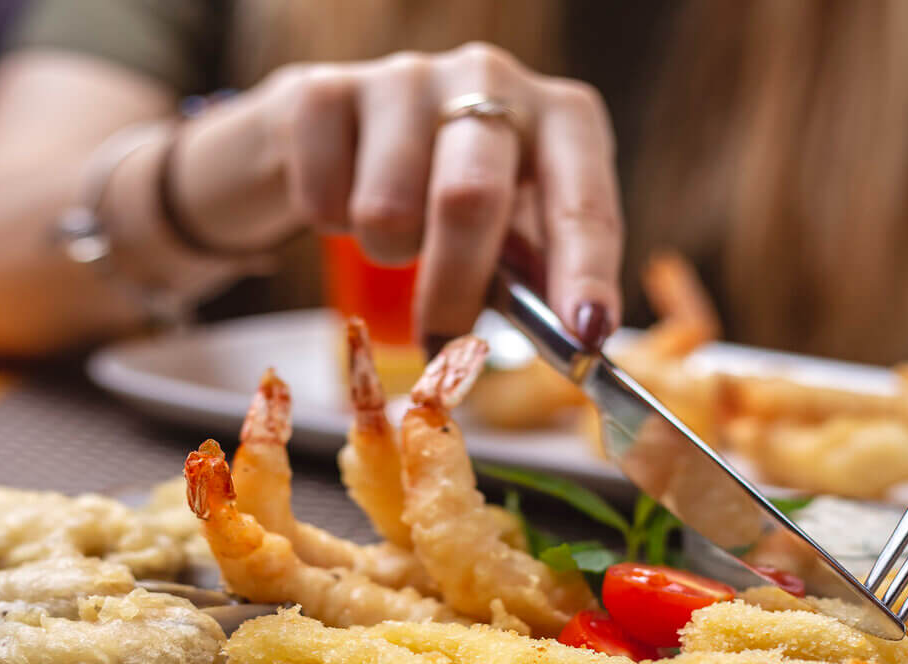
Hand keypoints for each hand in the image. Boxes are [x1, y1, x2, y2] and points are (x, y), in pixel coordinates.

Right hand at [250, 43, 622, 350]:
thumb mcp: (512, 230)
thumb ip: (538, 280)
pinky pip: (323, 201)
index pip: (581, 200)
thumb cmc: (448, 191)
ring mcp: (406, 77)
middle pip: (469, 198)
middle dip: (454, 287)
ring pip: (387, 210)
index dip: (585, 271)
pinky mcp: (325, 90)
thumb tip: (567, 339)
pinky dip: (328, 223)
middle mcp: (490, 79)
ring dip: (387, 249)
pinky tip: (347, 194)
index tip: (585, 332)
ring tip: (395, 229)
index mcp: (560, 117)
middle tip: (441, 342)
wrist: (346, 130)